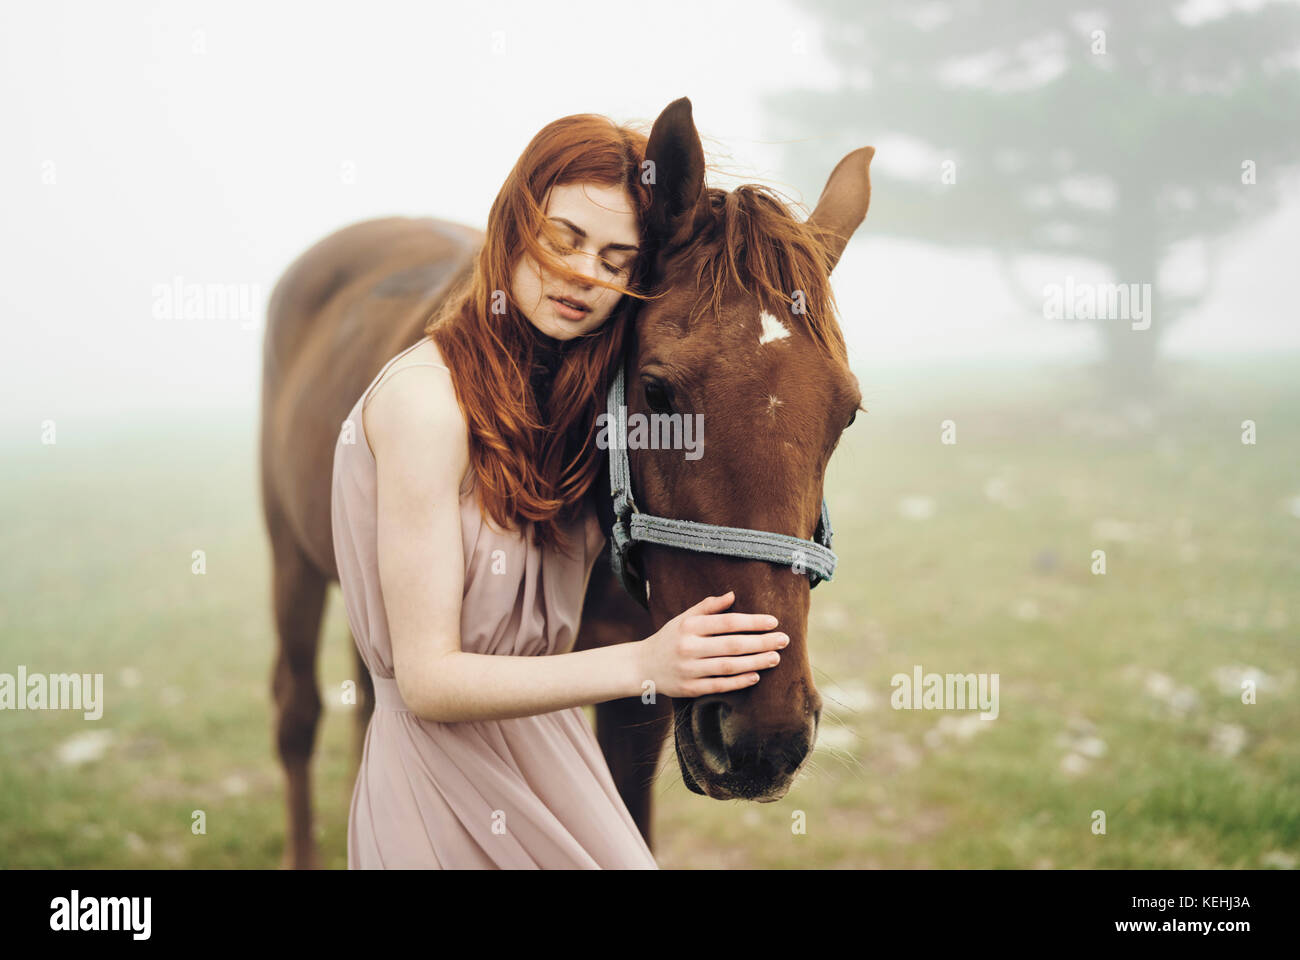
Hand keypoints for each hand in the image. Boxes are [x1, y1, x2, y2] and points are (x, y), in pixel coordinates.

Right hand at [633, 590, 787, 698]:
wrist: (642, 666)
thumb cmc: (669, 638)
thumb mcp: (683, 618)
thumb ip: (707, 607)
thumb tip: (732, 595)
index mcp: (689, 626)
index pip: (727, 622)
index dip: (752, 622)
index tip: (774, 622)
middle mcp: (689, 647)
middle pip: (732, 645)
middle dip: (761, 642)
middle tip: (784, 640)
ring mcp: (689, 670)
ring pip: (728, 666)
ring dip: (755, 662)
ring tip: (775, 658)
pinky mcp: (689, 689)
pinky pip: (719, 686)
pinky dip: (739, 681)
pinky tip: (756, 676)